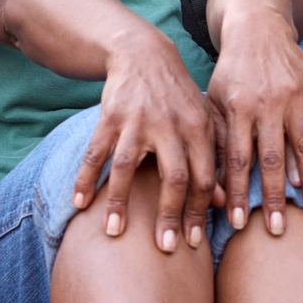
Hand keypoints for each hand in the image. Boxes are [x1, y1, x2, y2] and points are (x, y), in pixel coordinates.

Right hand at [73, 29, 219, 251]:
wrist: (144, 54)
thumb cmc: (179, 96)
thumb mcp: (204, 120)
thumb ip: (214, 158)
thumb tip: (222, 202)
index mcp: (198, 129)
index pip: (204, 177)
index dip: (200, 211)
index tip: (193, 241)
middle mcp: (170, 125)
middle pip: (173, 178)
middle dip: (169, 216)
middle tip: (165, 248)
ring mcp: (137, 121)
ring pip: (128, 168)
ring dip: (120, 202)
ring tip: (114, 232)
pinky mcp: (110, 116)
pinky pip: (95, 152)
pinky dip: (86, 178)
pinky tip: (80, 203)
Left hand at [206, 12, 302, 234]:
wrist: (258, 28)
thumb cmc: (231, 72)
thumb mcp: (214, 99)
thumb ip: (216, 137)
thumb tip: (212, 184)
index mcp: (238, 107)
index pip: (236, 159)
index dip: (237, 193)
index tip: (239, 223)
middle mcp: (268, 104)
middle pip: (272, 159)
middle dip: (275, 198)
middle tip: (279, 230)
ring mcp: (297, 97)